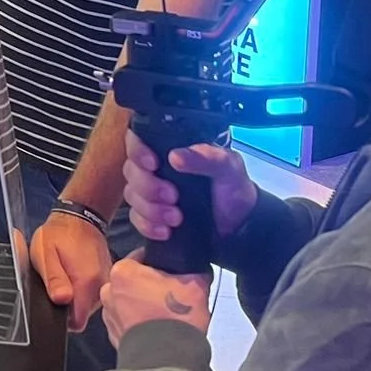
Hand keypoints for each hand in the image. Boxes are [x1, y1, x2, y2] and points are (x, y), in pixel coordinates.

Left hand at [31, 212, 111, 332]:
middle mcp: (101, 285)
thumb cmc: (59, 234)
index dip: (64, 320)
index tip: (55, 305)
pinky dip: (85, 288)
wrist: (80, 216)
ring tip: (67, 275)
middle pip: (83, 314)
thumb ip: (54, 279)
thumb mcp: (45, 254)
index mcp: (86, 282)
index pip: (77, 322)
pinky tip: (76, 273)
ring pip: (89, 305)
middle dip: (69, 306)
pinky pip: (94, 293)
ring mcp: (106, 282)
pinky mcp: (106, 278)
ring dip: (77, 296)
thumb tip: (61, 300)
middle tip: (58, 284)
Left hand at [101, 255, 211, 345]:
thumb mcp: (196, 285)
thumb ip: (195, 269)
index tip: (172, 274)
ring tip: (165, 315)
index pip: (141, 256)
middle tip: (171, 296)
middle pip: (134, 280)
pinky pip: (128, 322)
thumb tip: (198, 269)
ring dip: (143, 305)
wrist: (167, 361)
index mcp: (123, 272)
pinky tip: (157, 329)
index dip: (160, 264)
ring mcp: (109, 315)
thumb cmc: (176, 322)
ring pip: (129, 301)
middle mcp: (109, 291)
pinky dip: (139, 324)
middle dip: (150, 286)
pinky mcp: (113, 335)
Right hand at [124, 135, 257, 244]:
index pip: (139, 139)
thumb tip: (175, 157)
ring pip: (131, 195)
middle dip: (148, 186)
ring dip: (151, 209)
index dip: (138, 150)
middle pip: (131, 170)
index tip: (152, 164)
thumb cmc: (233, 189)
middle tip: (173, 197)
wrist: (239, 227)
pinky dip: (148, 226)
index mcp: (172, 148)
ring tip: (176, 218)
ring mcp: (151, 193)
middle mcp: (157, 168)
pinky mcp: (150, 216)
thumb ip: (206, 157)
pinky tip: (166, 231)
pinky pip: (136, 218)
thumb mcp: (228, 167)